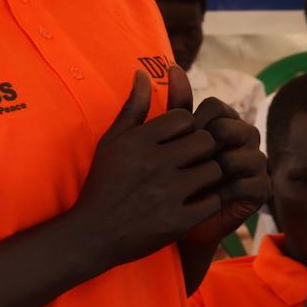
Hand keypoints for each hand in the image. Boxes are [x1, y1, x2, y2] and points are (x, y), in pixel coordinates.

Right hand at [68, 67, 222, 271]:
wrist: (93, 233)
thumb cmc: (103, 183)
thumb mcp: (111, 142)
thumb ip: (132, 108)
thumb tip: (142, 73)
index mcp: (139, 142)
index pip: (184, 118)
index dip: (187, 128)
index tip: (178, 141)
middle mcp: (155, 164)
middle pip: (205, 141)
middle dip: (203, 149)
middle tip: (192, 160)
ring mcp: (168, 193)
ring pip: (213, 170)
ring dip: (208, 175)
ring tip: (195, 181)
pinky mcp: (178, 221)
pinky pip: (212, 201)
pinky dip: (208, 202)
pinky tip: (194, 202)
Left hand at [181, 97, 268, 245]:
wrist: (173, 220)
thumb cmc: (169, 175)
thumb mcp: (168, 139)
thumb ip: (175, 105)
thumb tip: (173, 65)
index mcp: (224, 120)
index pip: (214, 106)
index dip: (193, 124)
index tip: (176, 142)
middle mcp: (244, 137)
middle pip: (229, 127)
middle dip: (204, 146)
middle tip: (187, 164)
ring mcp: (255, 163)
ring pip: (238, 155)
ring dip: (213, 169)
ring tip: (196, 181)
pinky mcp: (260, 191)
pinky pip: (247, 183)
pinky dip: (224, 190)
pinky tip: (206, 198)